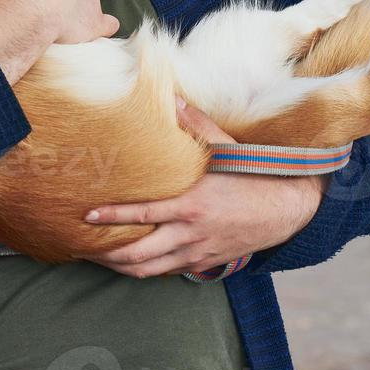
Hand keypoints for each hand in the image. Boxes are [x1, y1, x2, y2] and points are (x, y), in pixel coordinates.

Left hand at [76, 101, 327, 276]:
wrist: (288, 209)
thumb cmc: (254, 176)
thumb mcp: (225, 147)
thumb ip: (195, 123)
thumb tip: (171, 97)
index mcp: (191, 204)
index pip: (141, 214)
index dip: (110, 217)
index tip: (86, 216)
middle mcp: (190, 233)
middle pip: (137, 254)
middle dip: (106, 254)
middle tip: (81, 247)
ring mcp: (197, 251)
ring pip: (149, 270)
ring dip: (120, 267)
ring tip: (98, 258)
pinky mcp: (205, 262)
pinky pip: (168, 272)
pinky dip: (145, 270)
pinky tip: (130, 262)